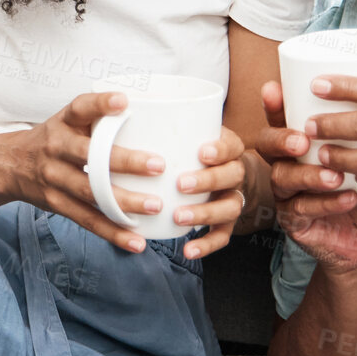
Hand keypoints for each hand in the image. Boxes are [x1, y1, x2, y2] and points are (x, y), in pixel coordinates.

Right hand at [0, 91, 164, 252]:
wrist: (8, 164)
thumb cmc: (55, 139)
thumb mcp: (68, 121)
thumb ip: (99, 120)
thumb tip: (155, 119)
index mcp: (64, 122)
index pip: (80, 108)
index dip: (100, 103)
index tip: (123, 101)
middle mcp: (57, 148)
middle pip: (90, 155)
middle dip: (125, 162)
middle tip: (158, 165)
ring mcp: (55, 178)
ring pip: (90, 192)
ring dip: (124, 202)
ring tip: (154, 206)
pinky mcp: (57, 203)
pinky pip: (87, 220)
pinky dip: (113, 232)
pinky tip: (137, 241)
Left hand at [170, 127, 247, 259]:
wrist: (223, 172)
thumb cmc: (193, 148)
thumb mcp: (189, 131)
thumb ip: (165, 123)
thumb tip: (121, 105)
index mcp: (228, 147)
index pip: (231, 145)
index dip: (220, 149)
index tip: (201, 152)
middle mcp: (235, 172)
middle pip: (232, 176)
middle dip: (208, 180)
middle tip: (181, 184)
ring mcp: (232, 197)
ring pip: (229, 207)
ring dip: (205, 214)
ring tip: (179, 217)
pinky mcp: (226, 222)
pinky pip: (222, 235)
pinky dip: (207, 244)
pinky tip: (188, 250)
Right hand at [259, 80, 356, 275]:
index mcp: (299, 139)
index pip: (279, 117)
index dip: (273, 104)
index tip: (275, 89)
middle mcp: (286, 163)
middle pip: (267, 146)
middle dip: (281, 139)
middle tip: (303, 140)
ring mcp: (287, 194)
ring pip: (282, 179)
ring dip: (308, 175)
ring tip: (335, 174)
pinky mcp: (295, 222)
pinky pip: (302, 210)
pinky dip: (327, 203)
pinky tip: (349, 197)